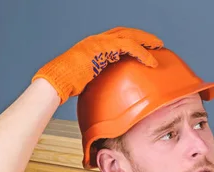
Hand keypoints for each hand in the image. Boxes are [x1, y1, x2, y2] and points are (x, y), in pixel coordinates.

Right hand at [32, 27, 162, 103]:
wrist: (55, 82)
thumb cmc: (65, 86)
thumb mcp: (84, 82)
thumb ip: (95, 82)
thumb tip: (102, 96)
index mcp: (92, 46)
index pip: (115, 38)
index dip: (130, 40)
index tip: (143, 46)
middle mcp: (96, 40)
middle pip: (124, 32)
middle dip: (141, 36)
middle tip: (156, 42)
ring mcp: (99, 42)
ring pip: (129, 36)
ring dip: (146, 41)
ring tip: (158, 47)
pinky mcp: (102, 48)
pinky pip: (128, 47)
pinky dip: (142, 53)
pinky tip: (151, 61)